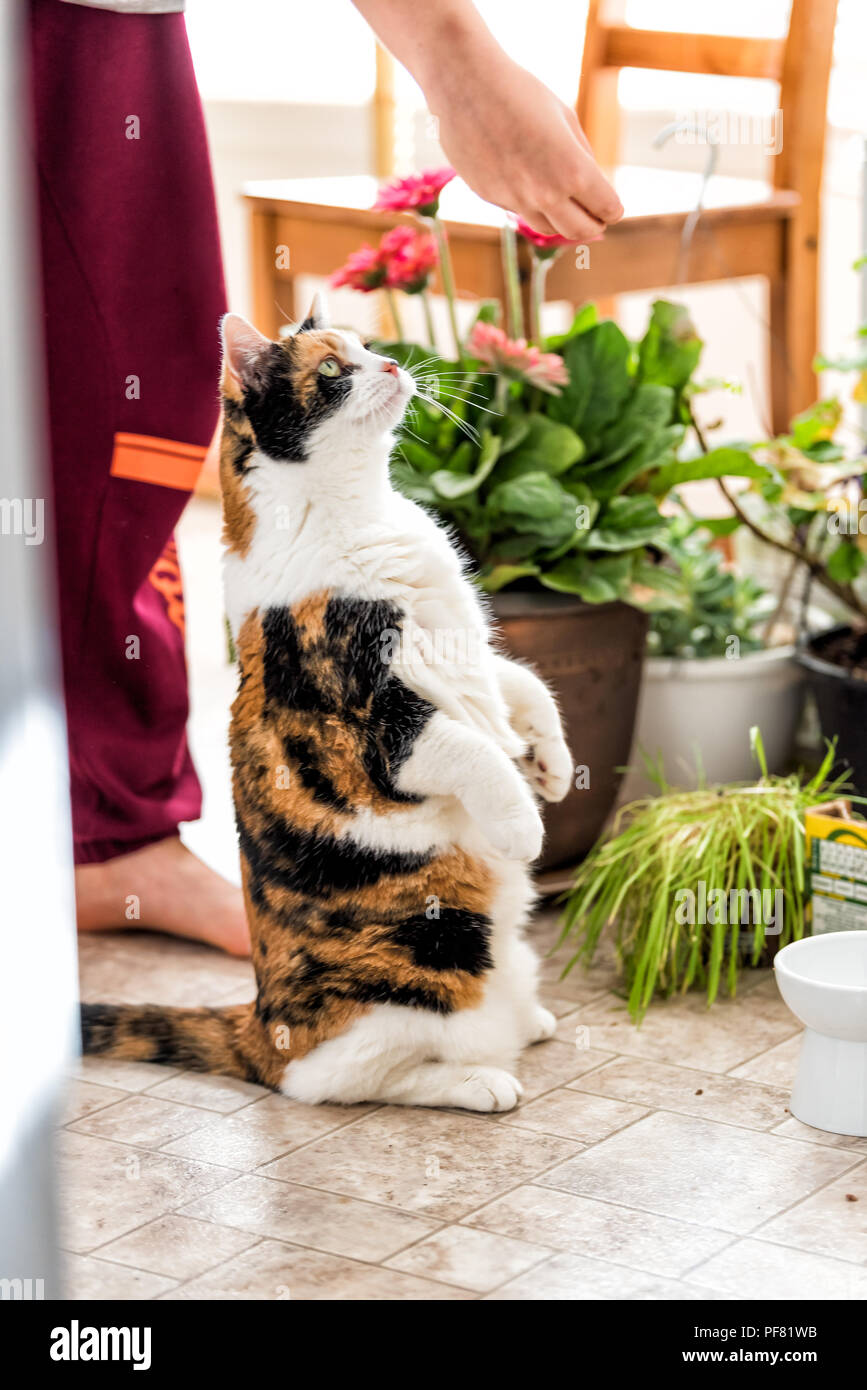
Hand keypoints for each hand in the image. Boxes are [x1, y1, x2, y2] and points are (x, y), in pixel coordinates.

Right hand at [428, 53, 622, 241]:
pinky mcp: (491, 198)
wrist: (466, 84)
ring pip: (547, 228)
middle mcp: (544, 194)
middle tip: (597, 217)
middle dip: (594, 224)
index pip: (606, 208)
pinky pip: (519, 210)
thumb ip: (582, 155)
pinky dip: (530, 203)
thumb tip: (592, 184)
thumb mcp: (565, 117)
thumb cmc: (520, 91)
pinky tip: (528, 181)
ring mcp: (515, 200)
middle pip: (580, 230)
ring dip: (561, 220)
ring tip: (566, 205)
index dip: (613, 207)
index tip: (612, 204)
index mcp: (571, 170)